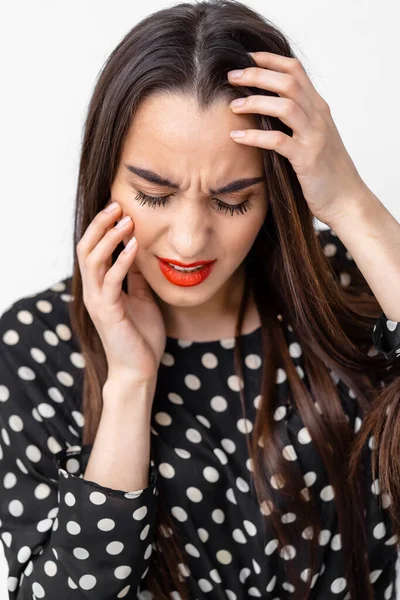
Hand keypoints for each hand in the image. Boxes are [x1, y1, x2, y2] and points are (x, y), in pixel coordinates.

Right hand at [76, 201, 165, 383]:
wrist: (139, 370)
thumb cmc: (140, 336)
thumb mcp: (141, 299)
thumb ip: (135, 278)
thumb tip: (139, 254)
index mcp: (101, 287)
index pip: (94, 250)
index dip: (103, 228)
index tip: (120, 208)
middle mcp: (94, 292)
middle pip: (86, 248)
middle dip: (100, 225)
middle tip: (117, 205)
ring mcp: (98, 302)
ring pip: (93, 260)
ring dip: (109, 238)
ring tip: (126, 220)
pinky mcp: (108, 313)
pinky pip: (111, 282)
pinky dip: (122, 261)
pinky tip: (135, 247)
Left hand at [227, 51, 367, 226]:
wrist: (346, 199)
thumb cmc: (325, 171)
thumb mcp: (314, 138)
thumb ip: (297, 121)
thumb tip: (267, 110)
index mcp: (318, 108)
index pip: (295, 70)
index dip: (270, 60)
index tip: (247, 58)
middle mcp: (318, 117)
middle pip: (287, 82)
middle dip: (257, 75)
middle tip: (232, 76)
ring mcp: (314, 136)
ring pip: (285, 105)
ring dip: (255, 102)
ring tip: (233, 106)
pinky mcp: (307, 158)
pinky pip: (278, 141)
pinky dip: (255, 137)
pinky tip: (237, 137)